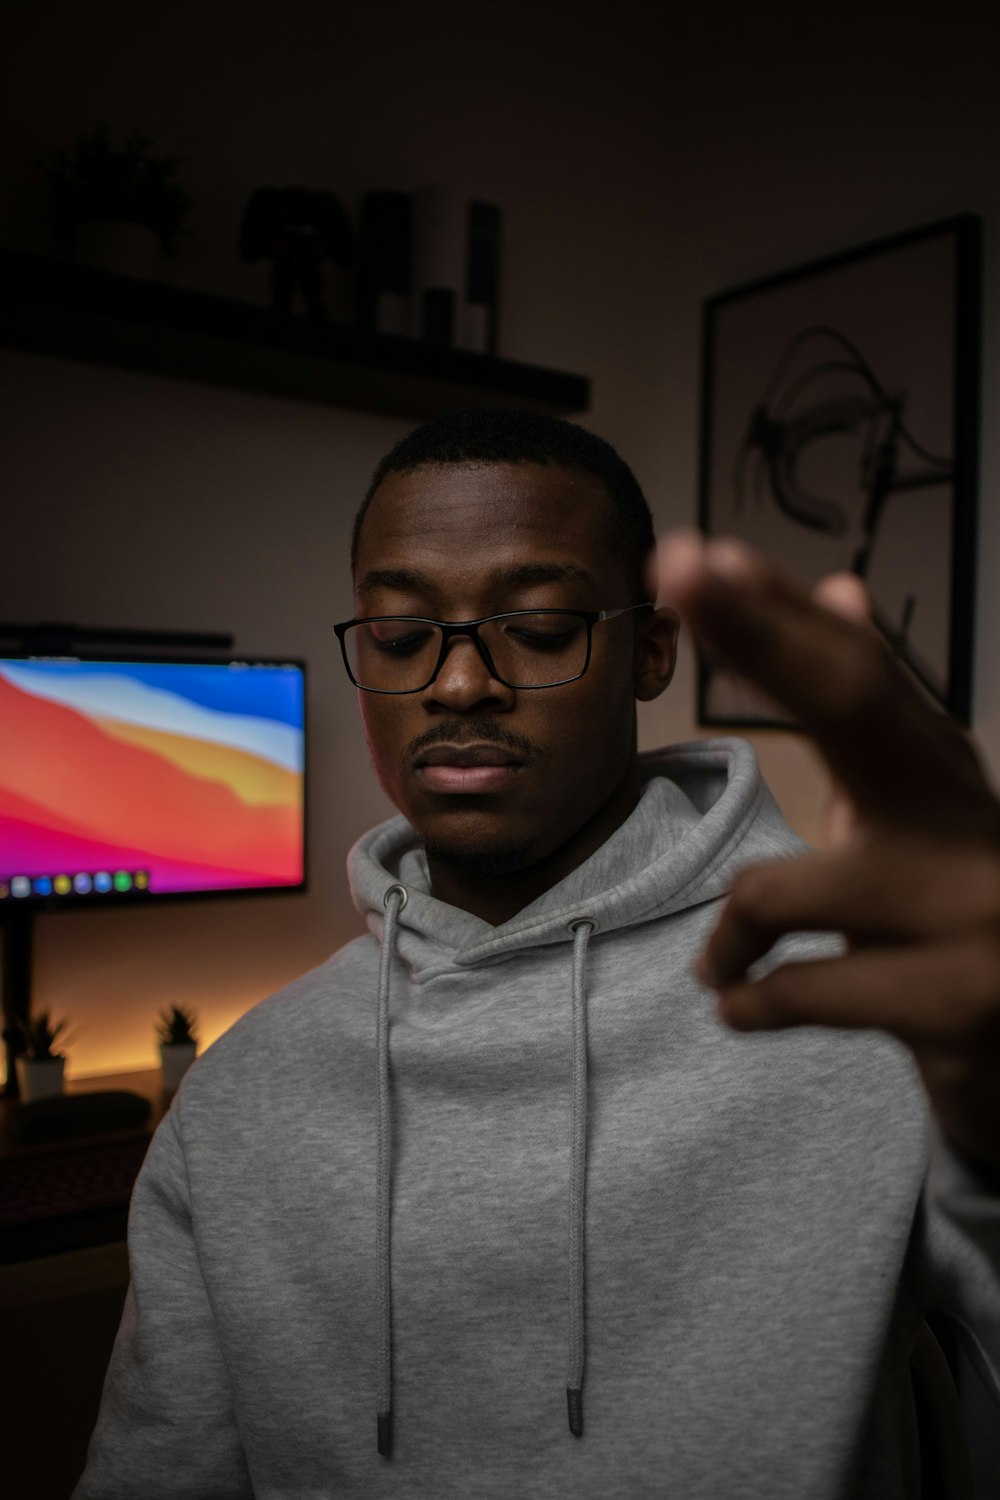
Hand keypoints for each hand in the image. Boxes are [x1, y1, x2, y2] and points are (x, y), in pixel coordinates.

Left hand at [656, 530, 999, 1171]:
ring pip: (778, 891)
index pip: (857, 670)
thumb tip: (839, 582)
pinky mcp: (957, 1006)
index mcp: (943, 770)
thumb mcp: (913, 811)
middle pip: (854, 704)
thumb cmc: (948, 914)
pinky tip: (742, 1005)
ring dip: (728, 939)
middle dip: (760, 632)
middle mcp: (969, 819)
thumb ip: (870, 714)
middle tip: (681, 570)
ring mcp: (974, 914)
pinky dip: (747, 1000)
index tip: (700, 554)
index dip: (778, 609)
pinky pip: (797, 991)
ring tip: (725, 962)